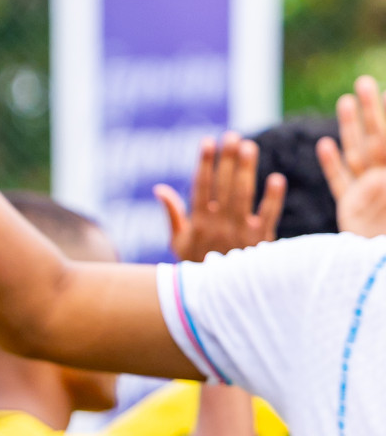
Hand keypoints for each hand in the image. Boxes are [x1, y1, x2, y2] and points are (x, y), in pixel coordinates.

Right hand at [156, 132, 285, 261]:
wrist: (219, 298)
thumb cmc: (197, 266)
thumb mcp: (178, 243)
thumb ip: (172, 214)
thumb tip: (160, 189)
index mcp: (198, 223)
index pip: (201, 187)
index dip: (205, 163)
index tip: (208, 142)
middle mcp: (217, 224)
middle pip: (223, 186)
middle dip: (227, 160)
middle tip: (232, 136)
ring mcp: (239, 232)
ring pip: (242, 195)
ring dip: (245, 170)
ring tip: (248, 147)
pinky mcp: (260, 240)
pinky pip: (267, 216)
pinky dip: (272, 198)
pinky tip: (276, 179)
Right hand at [318, 75, 385, 236]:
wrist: (377, 266)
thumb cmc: (384, 234)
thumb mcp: (383, 201)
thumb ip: (376, 189)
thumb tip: (378, 176)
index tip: (385, 91)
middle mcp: (382, 181)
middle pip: (374, 140)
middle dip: (371, 112)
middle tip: (364, 83)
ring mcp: (366, 194)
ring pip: (357, 154)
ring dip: (350, 128)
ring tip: (345, 102)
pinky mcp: (350, 209)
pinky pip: (341, 183)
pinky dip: (332, 165)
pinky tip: (325, 145)